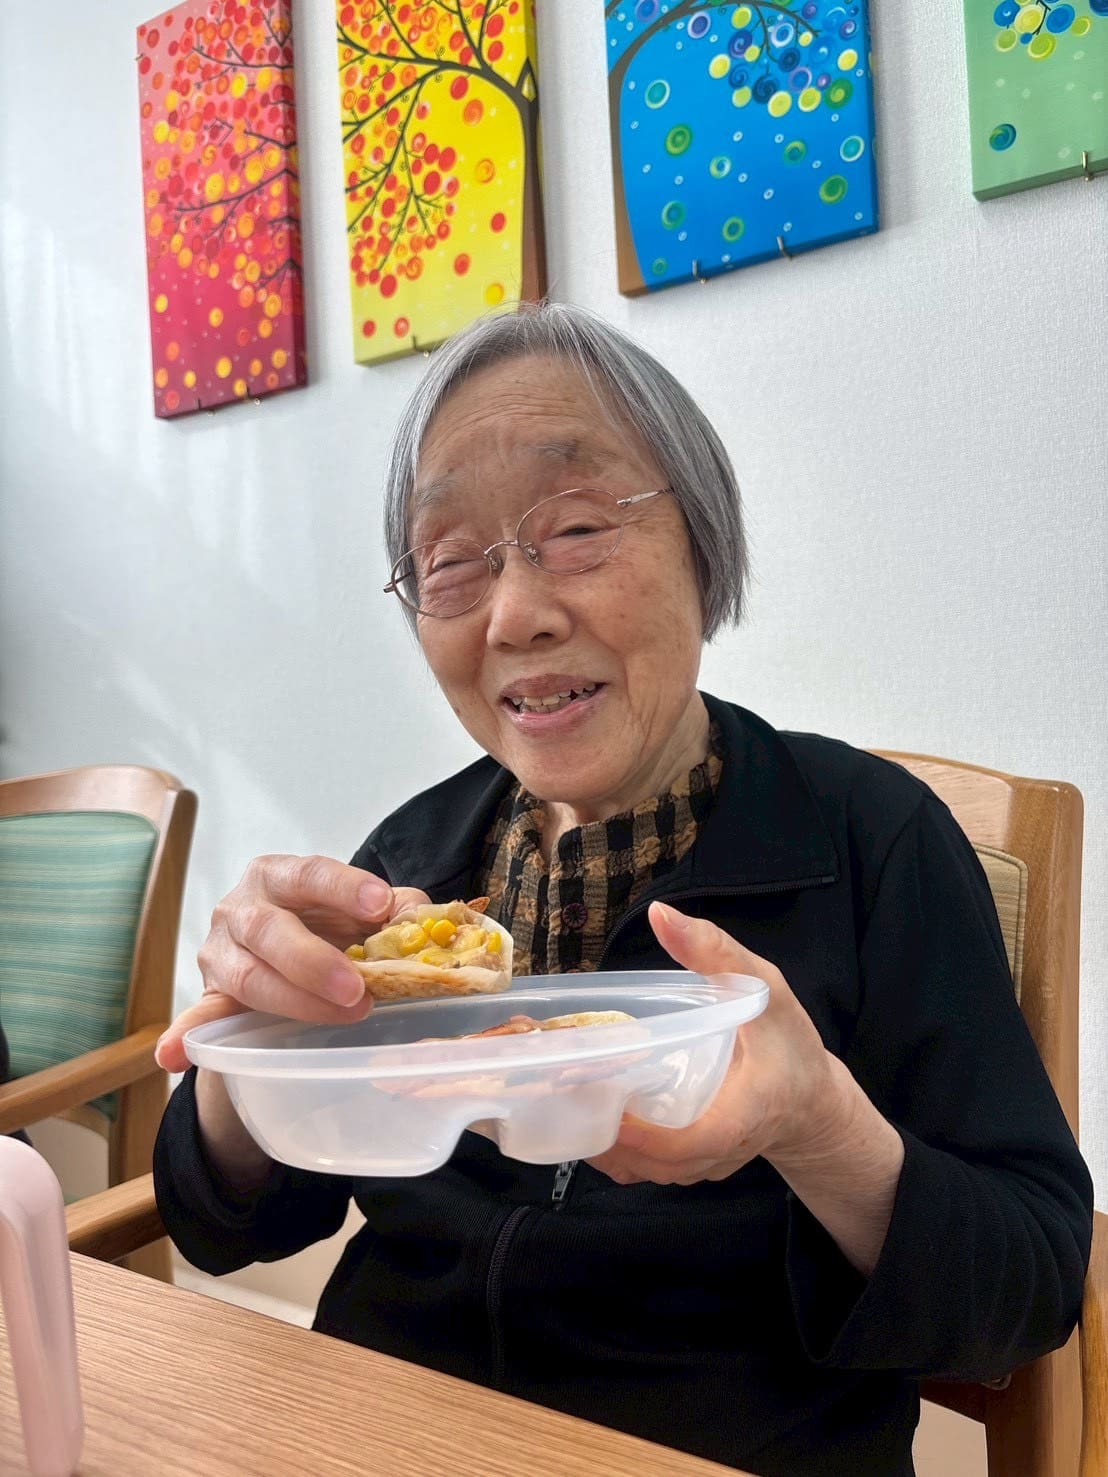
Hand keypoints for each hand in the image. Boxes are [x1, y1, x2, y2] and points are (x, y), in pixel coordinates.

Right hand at [154, 855, 429, 1071]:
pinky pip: (197, 1017)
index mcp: (279, 874)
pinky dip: (185, 1036)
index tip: (380, 905)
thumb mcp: (360, 909)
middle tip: (357, 988)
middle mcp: (240, 907)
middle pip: (270, 930)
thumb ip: (393, 908)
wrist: (281, 950)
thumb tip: (419, 917)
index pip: (309, 873)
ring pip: (248, 978)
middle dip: (315, 961)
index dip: (344, 887)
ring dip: (294, 1001)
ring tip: (345, 1014)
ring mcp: (219, 951)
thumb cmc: (326, 923)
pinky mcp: (210, 995)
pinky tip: (171, 1055)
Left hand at [588, 901, 848, 1187]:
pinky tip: (592, 1117)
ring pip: (650, 1175)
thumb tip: (660, 914)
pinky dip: (620, 1153)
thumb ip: (714, 951)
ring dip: (607, 1148)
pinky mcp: (694, 1168)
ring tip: (566, 1101)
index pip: (697, 1142)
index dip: (649, 1137)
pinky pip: (652, 1172)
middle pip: (661, 1165)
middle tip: (565, 1092)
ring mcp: (707, 1166)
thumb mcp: (765, 987)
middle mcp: (724, 1151)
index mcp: (747, 1112)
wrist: (811, 1100)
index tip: (609, 1109)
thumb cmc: (789, 1042)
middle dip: (610, 1140)